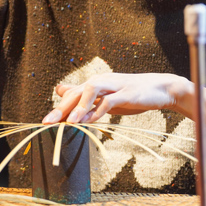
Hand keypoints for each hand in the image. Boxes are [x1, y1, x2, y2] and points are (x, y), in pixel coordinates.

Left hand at [41, 72, 191, 124]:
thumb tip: (62, 92)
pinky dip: (99, 110)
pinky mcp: (125, 94)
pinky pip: (109, 101)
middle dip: (60, 108)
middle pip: (76, 93)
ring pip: (90, 91)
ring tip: (69, 121)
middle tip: (46, 122)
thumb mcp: (106, 96)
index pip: (71, 95)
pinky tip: (92, 120)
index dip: (57, 108)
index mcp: (95, 84)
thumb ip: (85, 97)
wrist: (160, 88)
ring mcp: (113, 86)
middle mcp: (100, 82)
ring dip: (79, 106)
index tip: (44, 123)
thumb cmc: (131, 94)